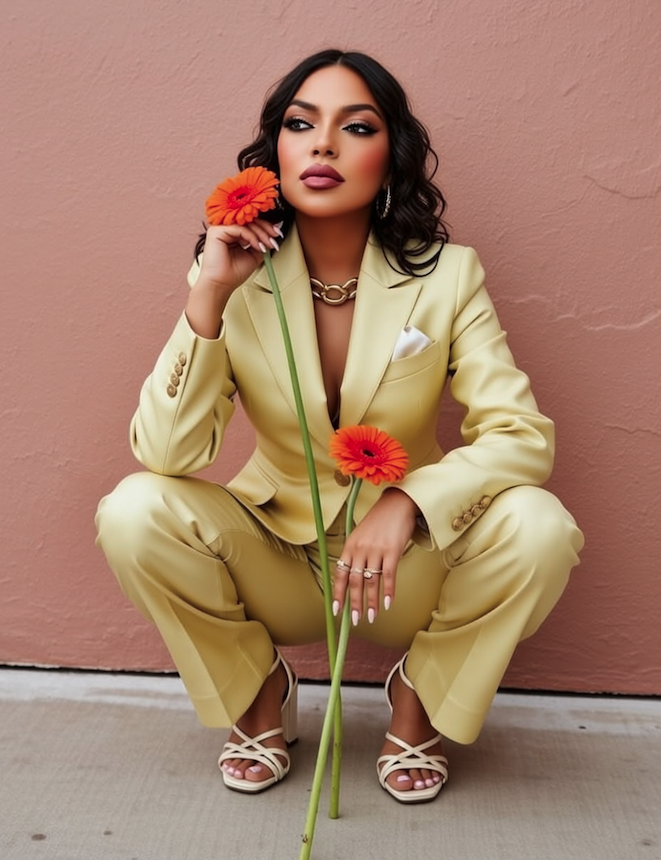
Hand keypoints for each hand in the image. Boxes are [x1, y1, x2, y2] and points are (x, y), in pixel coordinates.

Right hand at [186, 219, 281, 338]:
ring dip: (261, 233)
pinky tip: (257, 246)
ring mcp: (220, 228)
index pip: (251, 223)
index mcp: (233, 233)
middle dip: (266, 229)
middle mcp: (226, 229)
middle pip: (249, 220)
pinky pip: (240, 228)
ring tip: (267, 245)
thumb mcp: (254, 255)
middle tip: (275, 238)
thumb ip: (261, 242)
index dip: (266, 227)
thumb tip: (273, 233)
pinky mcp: (216, 231)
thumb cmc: (233, 273)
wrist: (221, 284)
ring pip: (246, 223)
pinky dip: (252, 237)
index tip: (277, 234)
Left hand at [332, 488, 417, 624]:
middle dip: (354, 604)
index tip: (337, 610)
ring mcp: (376, 550)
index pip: (340, 574)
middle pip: (354, 582)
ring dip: (371, 602)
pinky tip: (387, 604)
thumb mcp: (361, 536)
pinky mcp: (392, 550)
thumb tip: (353, 580)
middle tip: (355, 620)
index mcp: (350, 546)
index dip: (338, 594)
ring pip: (371, 582)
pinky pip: (389, 575)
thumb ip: (356, 555)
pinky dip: (388, 591)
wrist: (397, 504)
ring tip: (371, 617)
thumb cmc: (379, 522)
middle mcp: (360, 549)